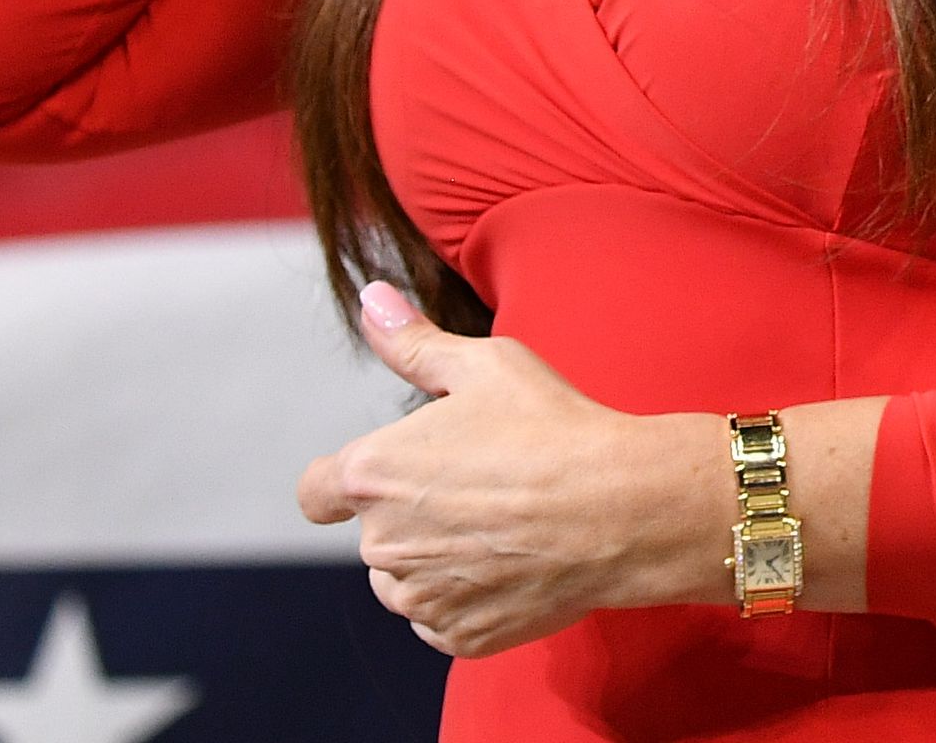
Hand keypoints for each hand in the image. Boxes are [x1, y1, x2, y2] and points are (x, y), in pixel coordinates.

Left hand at [299, 282, 718, 659]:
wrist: (620, 508)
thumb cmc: (552, 428)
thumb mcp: (484, 364)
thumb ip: (413, 342)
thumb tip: (369, 299)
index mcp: (373, 473)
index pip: (316, 492)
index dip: (342, 483)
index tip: (385, 475)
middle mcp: (381, 544)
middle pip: (375, 533)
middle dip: (414, 512)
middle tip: (482, 485)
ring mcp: (419, 597)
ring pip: (404, 581)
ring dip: (433, 560)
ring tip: (499, 526)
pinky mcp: (456, 635)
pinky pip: (442, 618)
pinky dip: (466, 597)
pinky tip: (511, 563)